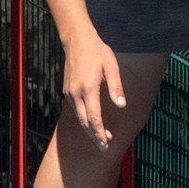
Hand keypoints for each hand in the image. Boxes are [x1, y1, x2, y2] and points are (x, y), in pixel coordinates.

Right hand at [62, 31, 126, 149]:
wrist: (76, 40)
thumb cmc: (97, 51)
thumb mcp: (111, 67)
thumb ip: (116, 87)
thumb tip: (121, 106)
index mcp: (88, 88)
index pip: (94, 117)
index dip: (100, 132)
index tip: (106, 143)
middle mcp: (76, 93)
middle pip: (84, 122)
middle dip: (94, 136)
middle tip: (104, 147)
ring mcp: (69, 93)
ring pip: (79, 118)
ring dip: (90, 129)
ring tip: (102, 138)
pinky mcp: (67, 91)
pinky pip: (76, 110)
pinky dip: (84, 120)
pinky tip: (93, 123)